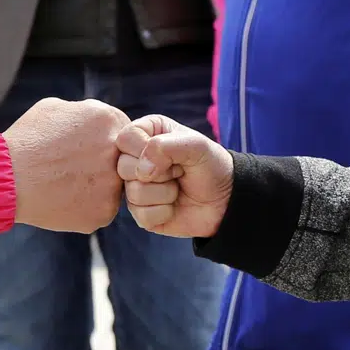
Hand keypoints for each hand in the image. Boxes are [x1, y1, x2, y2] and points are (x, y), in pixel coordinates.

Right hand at [4, 98, 131, 232]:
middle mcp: (116, 151)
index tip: (89, 148)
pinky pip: (102, 208)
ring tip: (67, 183)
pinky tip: (64, 199)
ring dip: (98, 185)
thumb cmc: (27, 140)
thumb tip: (96, 120)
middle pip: (124, 159)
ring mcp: (113, 184)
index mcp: (108, 120)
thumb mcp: (56, 108)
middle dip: (106, 163)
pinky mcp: (104, 212)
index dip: (106, 141)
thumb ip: (86, 112)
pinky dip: (87, 205)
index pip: (125, 132)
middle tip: (79, 168)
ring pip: (114, 185)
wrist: (5, 178)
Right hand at [115, 115, 232, 237]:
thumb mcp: (195, 145)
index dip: (145, 150)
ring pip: (133, 194)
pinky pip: (141, 216)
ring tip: (178, 186)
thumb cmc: (210, 165)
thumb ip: (165, 146)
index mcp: (146, 133)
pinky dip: (164, 212)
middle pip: (123, 167)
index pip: (125, 139)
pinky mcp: (141, 212)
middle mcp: (136, 159)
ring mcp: (136, 186)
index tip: (172, 154)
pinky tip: (175, 205)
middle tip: (178, 171)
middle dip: (159, 173)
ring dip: (165, 193)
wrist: (225, 200)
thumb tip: (142, 171)